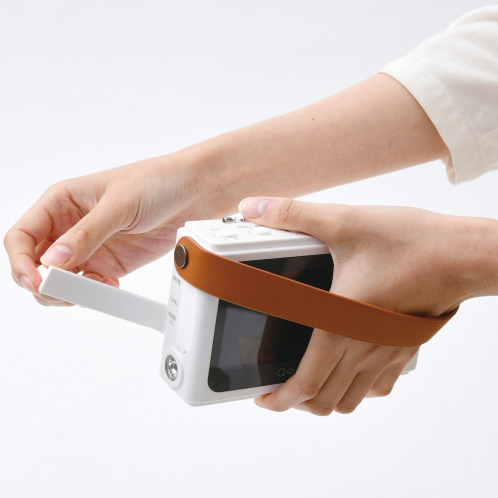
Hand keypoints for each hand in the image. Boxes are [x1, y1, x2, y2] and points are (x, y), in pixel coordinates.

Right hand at [4, 151, 218, 304]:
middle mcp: (69, 227)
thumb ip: (86, 233)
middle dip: (43, 283)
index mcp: (60, 203)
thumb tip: (53, 261)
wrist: (192, 193)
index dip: (21, 261)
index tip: (37, 280)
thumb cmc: (155, 181)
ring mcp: (89, 248)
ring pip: (59, 280)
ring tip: (95, 286)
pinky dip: (94, 293)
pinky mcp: (110, 264)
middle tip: (66, 290)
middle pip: (35, 264)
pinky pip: (89, 286)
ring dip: (69, 291)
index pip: (21, 236)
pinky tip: (110, 285)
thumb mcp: (119, 204)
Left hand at [239, 197, 491, 414]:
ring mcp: (387, 352)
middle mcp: (363, 348)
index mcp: (339, 327)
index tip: (263, 399)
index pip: (305, 384)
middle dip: (299, 402)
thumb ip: (292, 214)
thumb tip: (251, 207)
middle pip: (327, 401)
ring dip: (328, 397)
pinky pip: (382, 385)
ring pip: (355, 399)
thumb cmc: (409, 242)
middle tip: (281, 386)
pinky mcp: (405, 346)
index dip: (279, 400)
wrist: (461, 252)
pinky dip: (361, 387)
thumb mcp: (343, 222)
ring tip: (311, 380)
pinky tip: (352, 366)